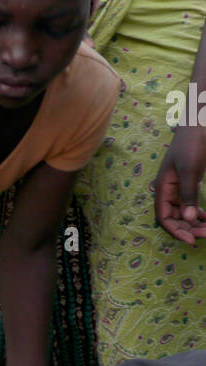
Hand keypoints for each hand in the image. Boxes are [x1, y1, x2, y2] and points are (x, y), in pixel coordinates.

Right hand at [154, 127, 205, 244]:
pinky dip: (199, 214)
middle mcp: (169, 190)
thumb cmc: (192, 144)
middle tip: (205, 235)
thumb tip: (189, 219)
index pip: (163, 217)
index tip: (192, 240)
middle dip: (188, 229)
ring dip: (194, 223)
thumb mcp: (190, 170)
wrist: (200, 124)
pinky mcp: (190, 183)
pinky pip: (191, 204)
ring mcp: (179, 187)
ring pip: (183, 213)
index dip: (176, 230)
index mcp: (163, 187)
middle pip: (174, 217)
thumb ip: (189, 195)